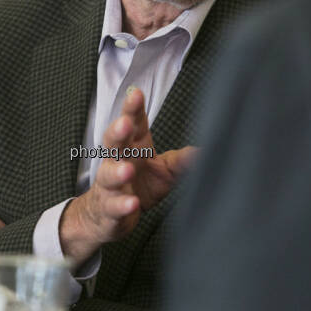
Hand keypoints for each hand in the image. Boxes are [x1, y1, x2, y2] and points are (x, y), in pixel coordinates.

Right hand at [60, 88, 197, 266]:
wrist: (107, 216)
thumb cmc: (139, 185)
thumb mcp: (165, 170)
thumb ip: (182, 160)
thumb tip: (203, 152)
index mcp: (133, 146)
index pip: (132, 123)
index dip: (132, 108)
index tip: (136, 94)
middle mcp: (117, 161)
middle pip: (113, 143)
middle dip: (118, 131)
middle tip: (125, 123)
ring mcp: (109, 185)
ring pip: (108, 174)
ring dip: (117, 171)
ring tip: (128, 169)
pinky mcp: (108, 208)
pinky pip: (113, 206)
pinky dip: (121, 205)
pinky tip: (131, 204)